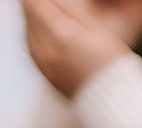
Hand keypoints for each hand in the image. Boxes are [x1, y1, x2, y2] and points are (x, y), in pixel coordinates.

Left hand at [21, 0, 141, 97]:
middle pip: (27, 15)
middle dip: (38, 6)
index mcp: (59, 34)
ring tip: (54, 18)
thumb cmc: (112, 65)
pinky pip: (32, 48)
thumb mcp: (96, 29)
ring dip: (36, 20)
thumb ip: (70, 11)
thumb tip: (53, 1)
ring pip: (27, 31)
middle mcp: (44, 49)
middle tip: (53, 6)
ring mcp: (41, 64)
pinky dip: (37, 36)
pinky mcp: (43, 73)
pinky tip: (51, 35)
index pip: (33, 3)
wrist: (113, 103)